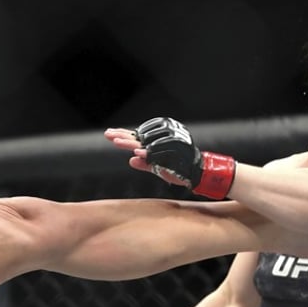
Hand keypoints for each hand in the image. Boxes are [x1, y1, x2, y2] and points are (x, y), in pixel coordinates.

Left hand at [118, 117, 236, 198]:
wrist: (198, 173)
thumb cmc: (178, 169)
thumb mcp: (158, 167)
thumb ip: (145, 163)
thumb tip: (131, 159)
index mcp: (161, 139)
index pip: (140, 135)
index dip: (124, 134)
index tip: (110, 134)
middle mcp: (166, 136)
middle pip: (140, 136)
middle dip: (123, 136)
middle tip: (108, 135)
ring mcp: (172, 141)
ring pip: (147, 141)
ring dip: (132, 142)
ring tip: (117, 142)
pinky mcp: (177, 148)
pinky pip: (159, 151)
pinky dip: (148, 152)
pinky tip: (137, 152)